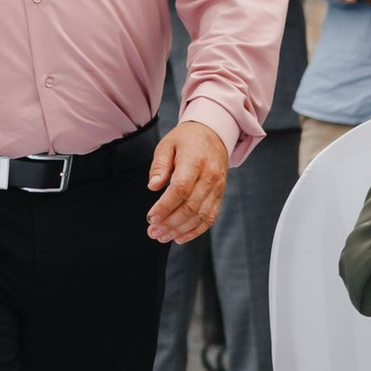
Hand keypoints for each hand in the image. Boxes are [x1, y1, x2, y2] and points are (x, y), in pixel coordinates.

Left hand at [145, 119, 228, 243]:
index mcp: (195, 161)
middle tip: (152, 231)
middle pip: (191, 206)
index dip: (165, 207)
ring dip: (180, 230)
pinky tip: (179, 237)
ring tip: (161, 236)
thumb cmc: (186, 140)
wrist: (214, 133)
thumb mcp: (167, 144)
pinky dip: (195, 231)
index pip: (181, 189)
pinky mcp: (220, 195)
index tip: (151, 217)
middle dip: (170, 223)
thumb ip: (159, 166)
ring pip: (200, 216)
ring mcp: (217, 187)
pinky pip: (210, 217)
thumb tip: (153, 187)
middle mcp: (210, 176)